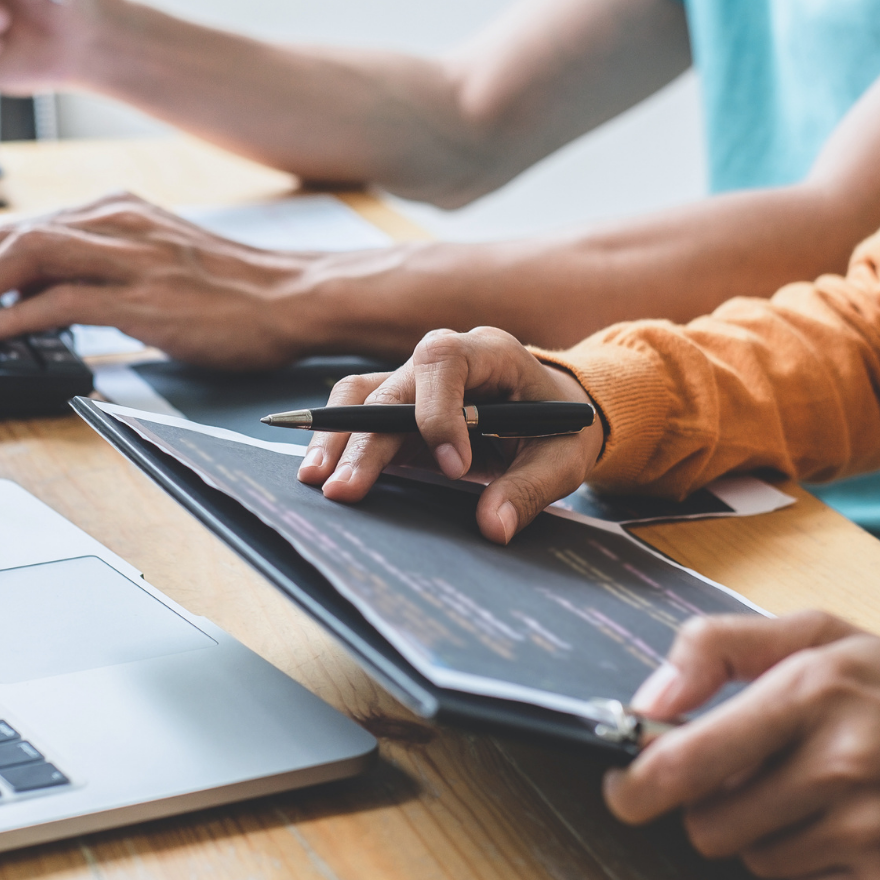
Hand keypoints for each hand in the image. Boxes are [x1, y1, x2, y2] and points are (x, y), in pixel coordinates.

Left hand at [0, 192, 321, 369]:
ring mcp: (129, 257)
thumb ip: (96, 267)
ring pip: (26, 255)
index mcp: (117, 211)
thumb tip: (31, 294)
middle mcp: (116, 223)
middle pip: (12, 235)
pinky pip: (58, 299)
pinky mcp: (143, 297)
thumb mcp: (156, 260)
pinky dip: (12, 316)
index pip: (25, 226)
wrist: (295, 298)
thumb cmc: (232, 291)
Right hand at [297, 327, 603, 543]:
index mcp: (489, 352)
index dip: (438, 410)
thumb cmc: (561, 427)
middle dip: (366, 440)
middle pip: (391, 387)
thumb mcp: (563, 458)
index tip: (454, 467)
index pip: (445, 361)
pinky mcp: (397, 409)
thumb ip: (531, 488)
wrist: (553, 414)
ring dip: (336, 438)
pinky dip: (337, 443)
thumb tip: (493, 527)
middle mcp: (442, 360)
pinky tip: (321, 474)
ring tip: (315, 480)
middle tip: (346, 490)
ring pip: (360, 396)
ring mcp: (413, 383)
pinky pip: (356, 416)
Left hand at [604, 611, 879, 879]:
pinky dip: (819, 870)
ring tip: (832, 800)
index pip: (688, 760)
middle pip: (709, 824)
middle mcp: (840, 763)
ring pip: (755, 860)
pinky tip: (863, 834)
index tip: (623, 788)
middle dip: (717, 809)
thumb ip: (722, 648)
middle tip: (764, 781)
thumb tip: (646, 701)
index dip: (638, 784)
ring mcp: (870, 833)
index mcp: (815, 689)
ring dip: (773, 837)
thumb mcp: (831, 638)